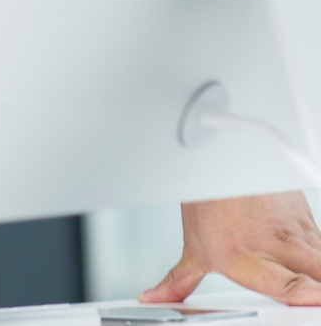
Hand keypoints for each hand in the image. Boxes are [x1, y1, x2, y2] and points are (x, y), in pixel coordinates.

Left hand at [141, 193, 320, 304]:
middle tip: (316, 296)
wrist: (222, 160)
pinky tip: (315, 270)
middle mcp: (274, 245)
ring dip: (320, 270)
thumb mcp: (194, 248)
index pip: (284, 282)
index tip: (314, 297)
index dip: (305, 292)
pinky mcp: (312, 223)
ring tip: (315, 284)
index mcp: (242, 258)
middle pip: (317, 272)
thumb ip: (181, 280)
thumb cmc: (208, 203)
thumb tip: (154, 298)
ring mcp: (297, 232)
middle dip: (319, 287)